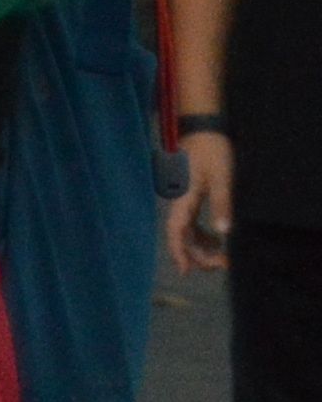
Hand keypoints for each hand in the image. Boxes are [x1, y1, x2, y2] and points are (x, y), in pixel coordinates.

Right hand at [178, 126, 239, 272]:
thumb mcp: (222, 177)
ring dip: (201, 246)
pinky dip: (203, 234)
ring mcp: (184, 201)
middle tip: (221, 264)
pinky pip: (192, 223)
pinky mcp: (190, 197)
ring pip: (187, 231)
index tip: (186, 271)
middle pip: (182, 236)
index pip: (177, 232)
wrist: (203, 130)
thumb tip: (224, 232)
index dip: (179, 252)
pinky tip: (217, 237)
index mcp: (184, 199)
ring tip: (223, 255)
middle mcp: (180, 203)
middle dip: (198, 254)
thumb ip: (221, 204)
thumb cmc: (212, 152)